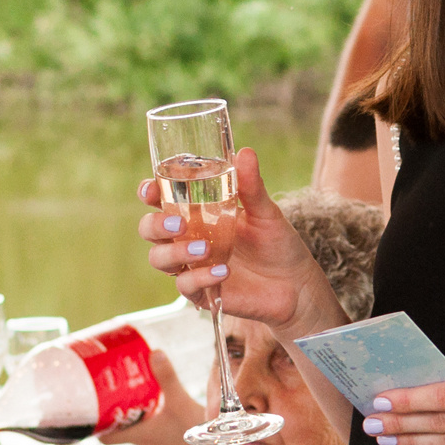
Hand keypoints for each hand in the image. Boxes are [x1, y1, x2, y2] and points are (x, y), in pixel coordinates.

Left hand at [98, 350, 208, 444]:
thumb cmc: (192, 433)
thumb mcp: (179, 401)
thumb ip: (167, 378)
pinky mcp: (163, 434)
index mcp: (138, 435)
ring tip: (125, 388)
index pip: (106, 437)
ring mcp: (152, 438)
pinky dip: (142, 411)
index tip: (89, 408)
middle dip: (109, 410)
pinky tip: (149, 396)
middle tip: (106, 390)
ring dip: (126, 410)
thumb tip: (154, 353)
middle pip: (116, 428)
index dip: (94, 425)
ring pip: (130, 425)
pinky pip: (145, 423)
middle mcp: (142, 439)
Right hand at [136, 148, 335, 338]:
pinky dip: (200, 277)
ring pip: (159, 259)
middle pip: (150, 229)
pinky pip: (185, 285)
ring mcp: (192, 265)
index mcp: (197, 211)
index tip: (150, 190)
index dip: (149, 192)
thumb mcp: (266, 212)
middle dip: (155, 225)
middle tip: (178, 224)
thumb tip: (245, 153)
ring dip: (175, 252)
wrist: (296, 284)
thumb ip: (251, 186)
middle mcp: (188, 237)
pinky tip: (222, 271)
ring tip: (205, 248)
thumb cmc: (277, 242)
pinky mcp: (202, 291)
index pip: (161, 198)